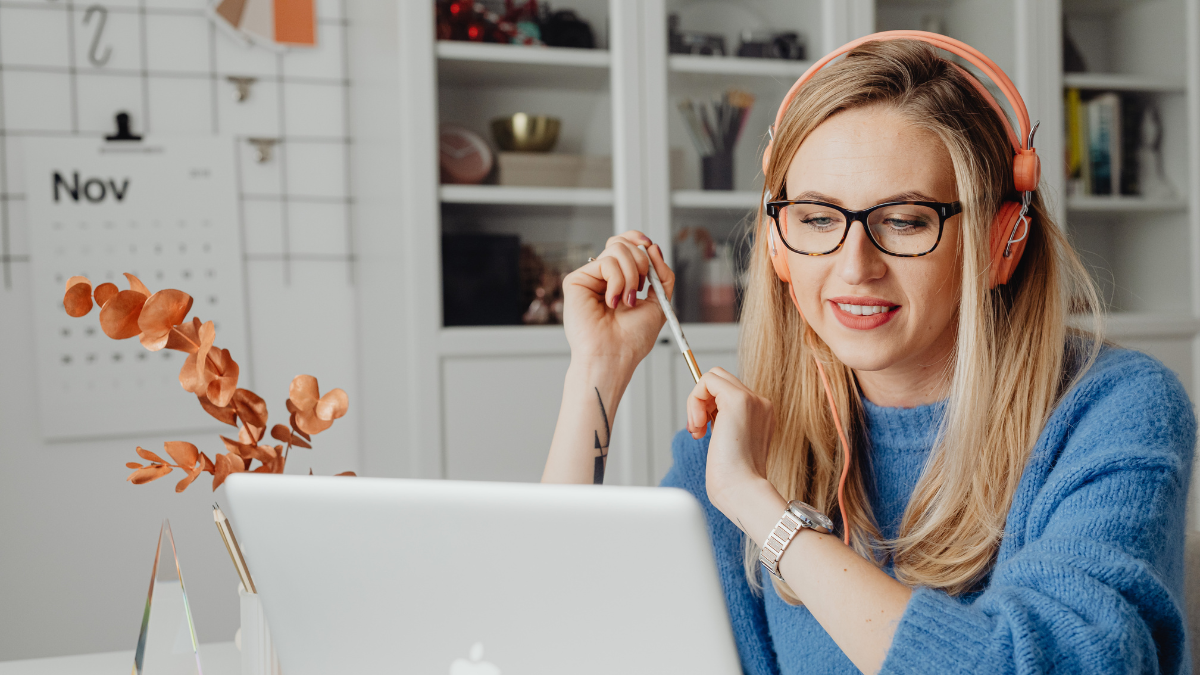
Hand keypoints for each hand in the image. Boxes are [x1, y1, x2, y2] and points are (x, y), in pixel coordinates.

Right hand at [562, 231, 673, 372]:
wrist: (614, 356)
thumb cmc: (632, 338)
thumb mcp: (659, 302)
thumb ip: (662, 274)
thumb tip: (652, 246)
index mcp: (620, 279)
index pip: (626, 244)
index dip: (638, 240)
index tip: (651, 248)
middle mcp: (603, 276)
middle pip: (622, 242)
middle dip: (641, 262)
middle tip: (639, 288)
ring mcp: (589, 277)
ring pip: (616, 249)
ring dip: (631, 275)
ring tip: (626, 301)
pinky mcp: (576, 280)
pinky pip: (606, 263)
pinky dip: (617, 281)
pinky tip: (612, 302)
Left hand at [687, 368, 776, 519]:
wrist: (743, 491)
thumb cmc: (735, 479)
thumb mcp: (729, 445)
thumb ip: (723, 424)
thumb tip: (703, 411)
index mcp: (762, 414)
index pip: (729, 391)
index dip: (709, 406)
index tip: (702, 431)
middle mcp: (761, 403)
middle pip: (721, 379)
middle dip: (702, 401)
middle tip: (697, 429)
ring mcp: (752, 399)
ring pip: (712, 377)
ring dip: (696, 402)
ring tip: (697, 430)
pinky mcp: (738, 400)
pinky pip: (707, 380)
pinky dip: (695, 400)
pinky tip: (698, 425)